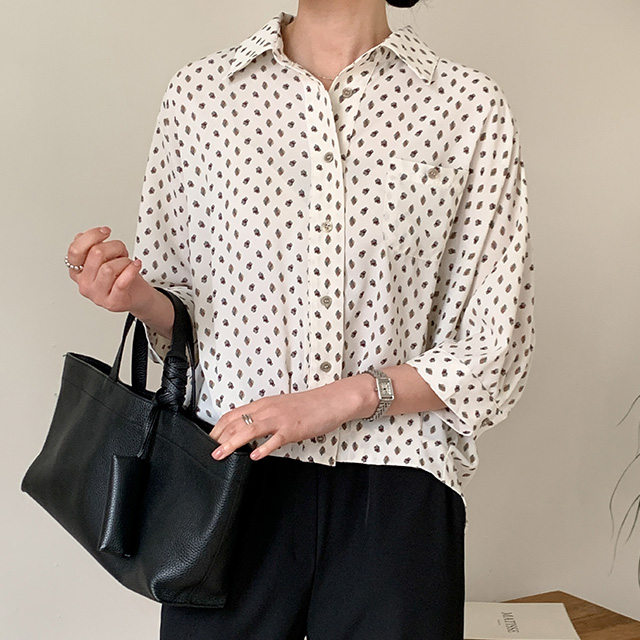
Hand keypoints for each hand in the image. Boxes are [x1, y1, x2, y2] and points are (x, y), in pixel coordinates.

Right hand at [66, 226, 150, 312]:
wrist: (138, 297)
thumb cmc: (121, 276)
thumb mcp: (104, 258)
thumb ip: (91, 247)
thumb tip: (81, 236)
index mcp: (78, 272)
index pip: (75, 250)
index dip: (91, 236)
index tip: (105, 231)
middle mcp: (84, 284)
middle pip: (95, 255)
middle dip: (113, 246)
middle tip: (121, 250)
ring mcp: (98, 295)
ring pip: (108, 268)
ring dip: (124, 261)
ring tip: (128, 263)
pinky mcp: (113, 302)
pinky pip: (121, 283)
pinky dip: (131, 270)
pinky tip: (136, 265)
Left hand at [208, 381, 368, 460]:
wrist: (331, 401)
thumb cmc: (308, 406)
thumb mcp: (280, 408)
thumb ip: (264, 417)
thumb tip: (249, 431)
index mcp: (264, 404)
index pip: (233, 414)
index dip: (218, 427)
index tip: (210, 439)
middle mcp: (268, 409)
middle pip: (237, 422)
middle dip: (219, 437)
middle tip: (209, 451)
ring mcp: (280, 419)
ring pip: (250, 430)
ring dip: (232, 443)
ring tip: (220, 455)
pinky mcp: (292, 428)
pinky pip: (275, 439)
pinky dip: (263, 448)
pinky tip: (254, 456)